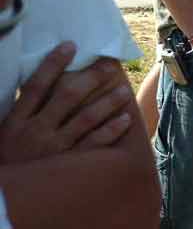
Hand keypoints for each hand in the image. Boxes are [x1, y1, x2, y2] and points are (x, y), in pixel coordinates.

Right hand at [0, 43, 133, 163]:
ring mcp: (54, 149)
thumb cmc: (7, 160)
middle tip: (110, 65)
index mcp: (17, 121)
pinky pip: (94, 145)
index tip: (71, 45)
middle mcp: (36, 132)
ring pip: (86, 119)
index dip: (54, 63)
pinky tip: (126, 119)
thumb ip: (24, 108)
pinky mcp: (68, 166)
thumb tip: (45, 81)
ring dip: (108, 102)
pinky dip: (111, 131)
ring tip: (124, 90)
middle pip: (67, 97)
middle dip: (91, 78)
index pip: (36, 85)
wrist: (3, 202)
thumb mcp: (6, 131)